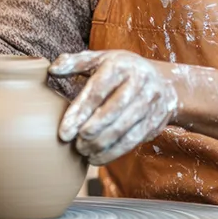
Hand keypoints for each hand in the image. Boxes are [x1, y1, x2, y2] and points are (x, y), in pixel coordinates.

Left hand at [49, 50, 177, 165]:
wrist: (165, 83)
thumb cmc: (122, 71)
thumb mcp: (101, 60)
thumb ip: (75, 62)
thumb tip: (52, 69)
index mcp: (121, 64)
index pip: (97, 91)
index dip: (79, 113)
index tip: (63, 133)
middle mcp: (139, 80)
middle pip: (113, 111)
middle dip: (91, 132)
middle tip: (75, 145)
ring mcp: (151, 101)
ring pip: (124, 129)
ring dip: (101, 145)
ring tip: (84, 152)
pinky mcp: (157, 119)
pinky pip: (134, 140)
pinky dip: (114, 153)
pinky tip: (98, 158)